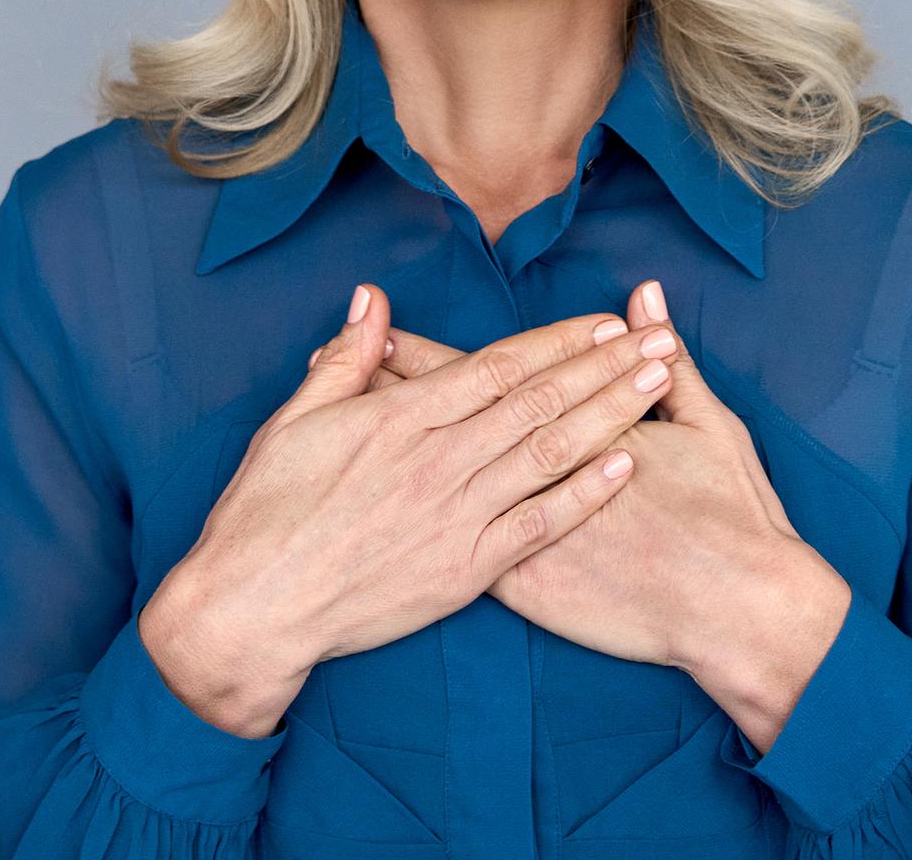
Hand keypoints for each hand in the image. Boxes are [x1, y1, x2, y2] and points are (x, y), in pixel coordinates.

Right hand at [156, 283, 680, 706]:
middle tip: (660, 340)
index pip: (497, 366)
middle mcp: (439, 460)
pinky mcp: (465, 569)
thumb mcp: (292, 422)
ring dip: (611, 415)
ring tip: (658, 385)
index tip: (604, 320)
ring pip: (551, 453)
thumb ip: (344, 361)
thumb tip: (372, 301)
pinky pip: (539, 524)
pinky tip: (625, 467)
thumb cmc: (264, 514)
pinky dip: (585, 493)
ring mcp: (456, 515)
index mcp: (400, 418)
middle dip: (606, 366)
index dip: (557, 340)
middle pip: (540, 400)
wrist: (251, 609)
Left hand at [362, 279, 824, 675]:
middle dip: (388, 390)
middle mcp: (537, 471)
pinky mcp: (520, 580)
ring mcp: (522, 528)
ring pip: (439, 477)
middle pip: (445, 419)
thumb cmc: (730, 515)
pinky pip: (453, 543)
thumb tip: (649, 298)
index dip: (426, 354)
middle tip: (331, 361)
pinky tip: (379, 506)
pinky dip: (413, 520)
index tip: (377, 330)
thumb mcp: (710, 426)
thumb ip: (671, 359)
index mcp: (570, 423)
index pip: (483, 374)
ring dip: (388, 450)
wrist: (734, 607)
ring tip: (335, 425)